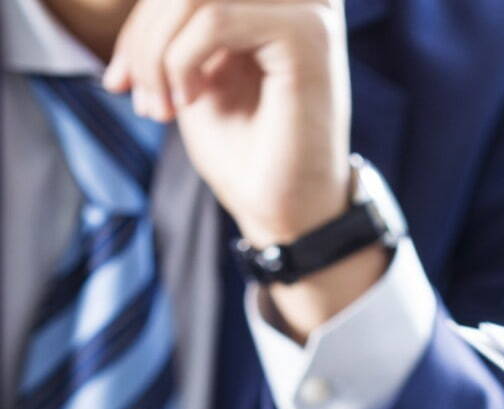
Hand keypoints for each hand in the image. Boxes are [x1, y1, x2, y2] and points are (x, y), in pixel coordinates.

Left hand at [104, 0, 388, 339]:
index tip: (118, 81)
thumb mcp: (193, 74)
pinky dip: (182, 61)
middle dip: (142, 37)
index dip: (139, 24)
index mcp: (272, 4)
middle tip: (134, 95)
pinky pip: (216, 17)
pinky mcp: (305, 34)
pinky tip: (187, 104)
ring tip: (159, 106)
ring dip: (157, 51)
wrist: (287, 215)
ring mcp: (307, 10)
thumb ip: (175, 26)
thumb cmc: (248, 155)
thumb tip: (137, 0)